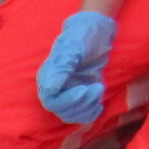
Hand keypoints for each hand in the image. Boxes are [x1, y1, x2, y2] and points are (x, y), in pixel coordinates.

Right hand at [36, 9, 117, 124]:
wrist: (96, 33)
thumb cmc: (83, 35)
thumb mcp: (74, 46)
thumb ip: (62, 65)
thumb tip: (50, 88)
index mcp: (48, 75)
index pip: (50, 99)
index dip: (67, 100)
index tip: (84, 89)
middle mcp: (54, 87)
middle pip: (60, 109)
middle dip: (81, 103)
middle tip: (98, 87)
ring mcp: (66, 93)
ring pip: (71, 115)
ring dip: (88, 107)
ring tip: (99, 88)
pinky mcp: (80, 98)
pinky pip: (82, 115)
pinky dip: (92, 113)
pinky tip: (99, 103)